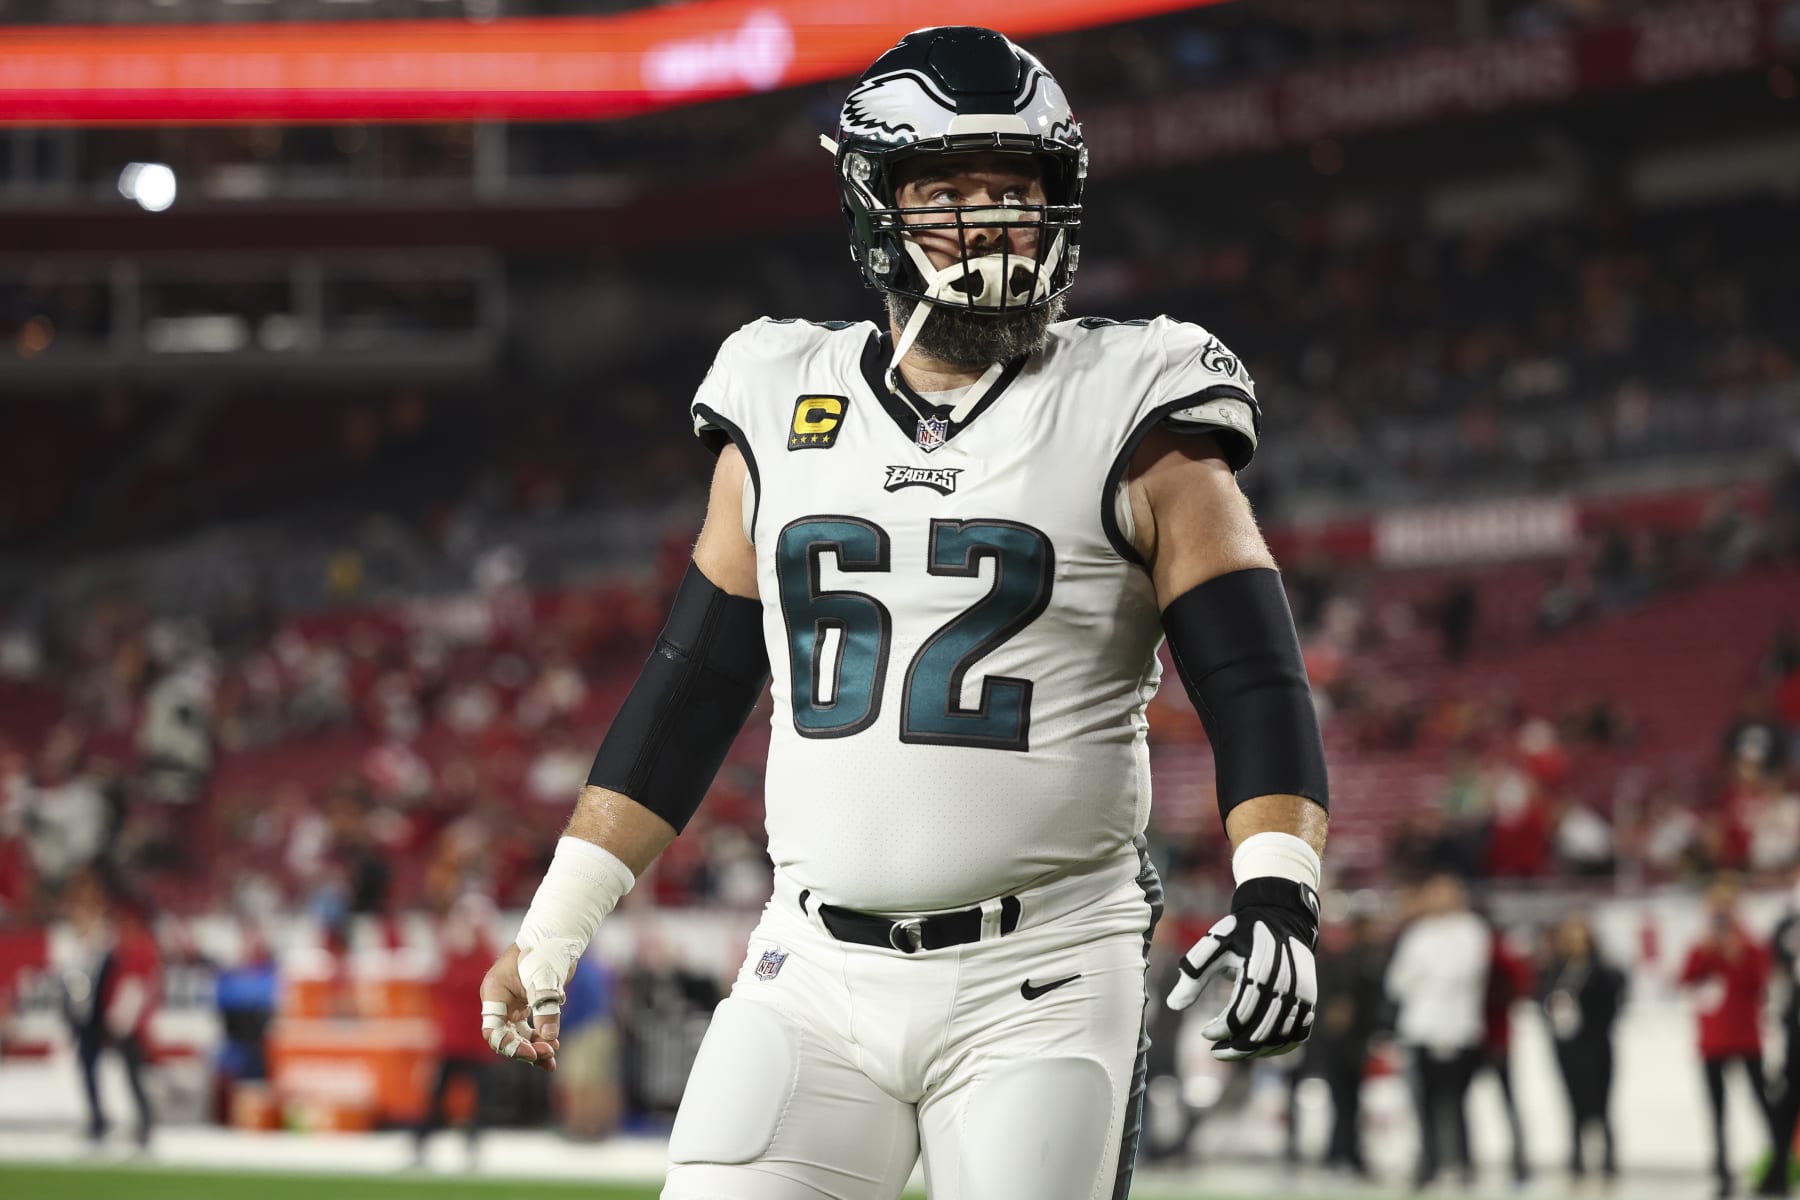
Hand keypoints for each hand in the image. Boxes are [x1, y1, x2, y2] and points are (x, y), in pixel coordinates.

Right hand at [479, 943, 562, 1071]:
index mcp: (494, 993)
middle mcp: (500, 1001)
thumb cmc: (545, 950)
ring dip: (534, 1048)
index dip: (509, 1045)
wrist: (558, 935)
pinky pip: (529, 1028)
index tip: (531, 1052)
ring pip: (518, 1035)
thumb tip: (550, 1038)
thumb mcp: (544, 979)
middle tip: (547, 1056)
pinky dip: (541, 1038)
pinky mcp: (526, 1004)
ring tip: (551, 1060)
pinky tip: (553, 1047)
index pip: (493, 1029)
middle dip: (525, 1049)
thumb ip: (546, 1008)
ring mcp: (512, 1004)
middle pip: (505, 1036)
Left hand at [1167, 877, 1319, 1060]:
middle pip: (1260, 1033)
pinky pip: (1298, 1036)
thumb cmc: (1242, 932)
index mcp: (1260, 970)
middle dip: (1236, 1049)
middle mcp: (1285, 985)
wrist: (1281, 916)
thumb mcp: (1215, 945)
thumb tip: (1172, 1005)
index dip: (1220, 1030)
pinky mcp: (1310, 1001)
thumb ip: (1194, 974)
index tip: (1204, 1033)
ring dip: (1255, 1051)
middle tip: (1216, 1052)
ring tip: (1233, 1051)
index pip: (1240, 1016)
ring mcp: (1302, 995)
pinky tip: (1257, 1049)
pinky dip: (1278, 1048)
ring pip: (1279, 1038)